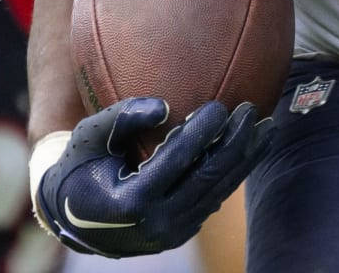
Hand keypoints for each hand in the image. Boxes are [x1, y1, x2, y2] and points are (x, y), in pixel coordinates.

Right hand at [34, 97, 271, 256]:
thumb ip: (122, 116)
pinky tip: (250, 148)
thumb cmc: (81, 164)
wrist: (71, 214)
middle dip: (236, 142)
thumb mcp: (90, 136)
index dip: (203, 131)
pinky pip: (213, 199)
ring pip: (218, 191)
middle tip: (253, 110)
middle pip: (208, 177)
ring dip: (246, 158)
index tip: (222, 104)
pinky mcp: (181, 233)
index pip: (178, 160)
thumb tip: (164, 106)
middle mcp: (156, 224)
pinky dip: (233, 172)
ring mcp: (171, 234)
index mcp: (132, 202)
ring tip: (267, 127)